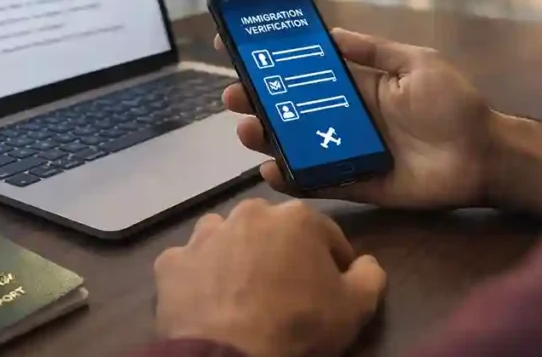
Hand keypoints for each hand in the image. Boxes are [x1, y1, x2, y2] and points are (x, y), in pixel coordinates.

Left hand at [154, 199, 385, 356]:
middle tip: (284, 292)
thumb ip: (370, 275)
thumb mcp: (356, 308)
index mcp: (296, 218)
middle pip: (273, 230)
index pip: (325, 235)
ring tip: (242, 293)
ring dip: (237, 256)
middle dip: (280, 253)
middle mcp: (249, 213)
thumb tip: (364, 262)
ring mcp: (205, 234)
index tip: (327, 289)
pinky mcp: (172, 261)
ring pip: (228, 237)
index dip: (331, 263)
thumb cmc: (298, 328)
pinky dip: (200, 276)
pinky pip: (191, 263)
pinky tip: (208, 302)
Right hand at [216, 29, 494, 209]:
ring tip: (247, 131)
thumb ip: (374, 51)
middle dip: (258, 103)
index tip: (239, 52)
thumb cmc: (454, 104)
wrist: (484, 155)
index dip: (274, 65)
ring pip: (296, 146)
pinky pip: (317, 181)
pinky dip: (292, 178)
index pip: (306, 73)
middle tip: (232, 97)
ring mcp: (348, 152)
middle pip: (292, 111)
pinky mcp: (356, 183)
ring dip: (267, 139)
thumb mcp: (417, 63)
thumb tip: (333, 33)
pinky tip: (270, 170)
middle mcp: (346, 118)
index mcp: (358, 87)